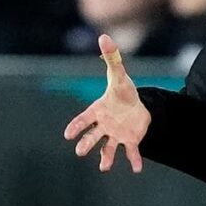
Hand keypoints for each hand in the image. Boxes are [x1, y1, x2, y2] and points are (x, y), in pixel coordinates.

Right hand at [63, 35, 149, 172]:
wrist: (137, 106)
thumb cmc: (123, 92)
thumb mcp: (119, 75)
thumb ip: (112, 58)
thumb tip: (104, 36)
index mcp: (99, 110)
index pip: (84, 118)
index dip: (76, 126)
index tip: (67, 134)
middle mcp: (105, 125)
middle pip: (93, 135)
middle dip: (86, 143)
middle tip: (79, 151)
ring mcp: (116, 134)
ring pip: (109, 147)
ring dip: (106, 157)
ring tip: (104, 167)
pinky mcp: (130, 140)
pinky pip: (131, 151)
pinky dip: (134, 160)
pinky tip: (137, 169)